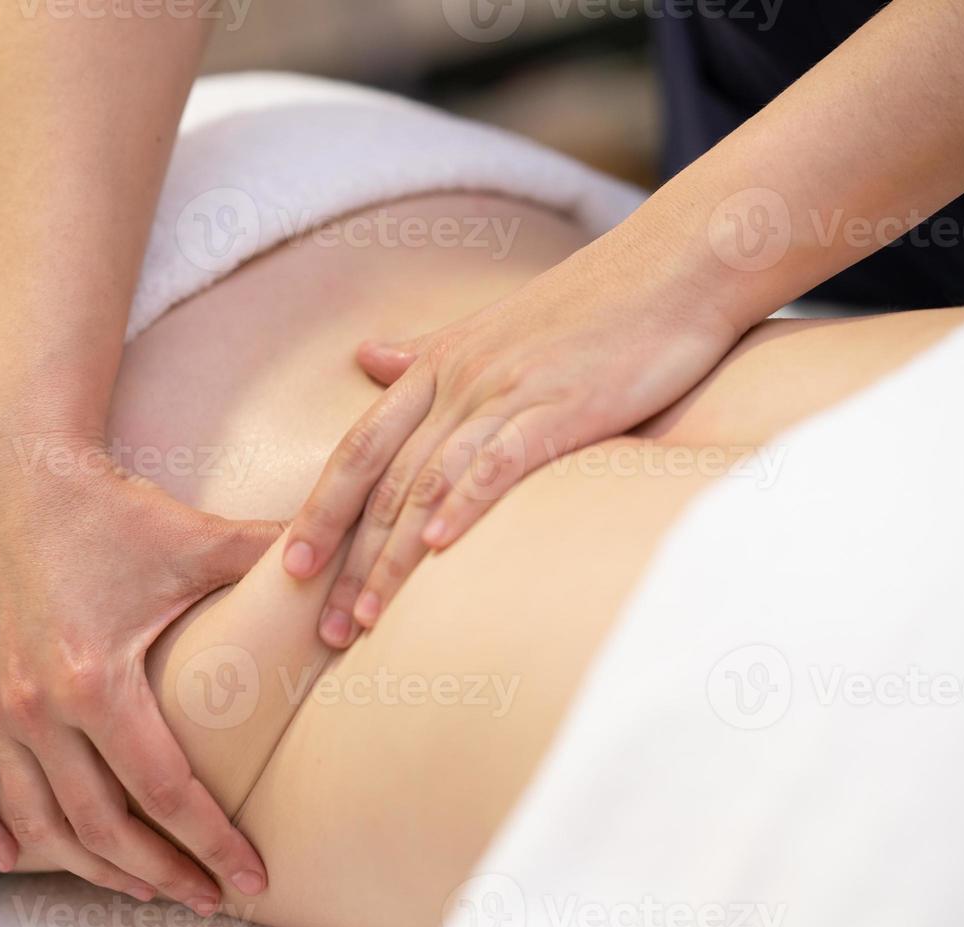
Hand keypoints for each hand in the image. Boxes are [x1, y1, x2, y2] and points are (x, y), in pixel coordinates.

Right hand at [0, 437, 278, 914]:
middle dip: (160, 872)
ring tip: (140, 887)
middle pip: (101, 825)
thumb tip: (346, 562)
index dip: (211, 842)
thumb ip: (273, 559)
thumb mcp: (197, 540)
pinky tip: (15, 858)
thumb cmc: (110, 507)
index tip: (250, 877)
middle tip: (207, 897)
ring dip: (88, 864)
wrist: (14, 469)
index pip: (163, 791)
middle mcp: (36, 706)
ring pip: (39, 818)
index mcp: (96, 680)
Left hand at [282, 243, 739, 647]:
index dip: (320, 511)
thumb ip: (424, 351)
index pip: (358, 449)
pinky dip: (464, 505)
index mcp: (436, 366)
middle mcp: (458, 381)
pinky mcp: (561, 405)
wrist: (676, 262)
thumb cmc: (591, 305)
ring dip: (391, 557)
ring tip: (367, 618)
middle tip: (318, 627)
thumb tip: (365, 356)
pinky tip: (438, 550)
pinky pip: (499, 461)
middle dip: (344, 557)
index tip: (288, 570)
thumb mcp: (490, 326)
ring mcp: (507, 392)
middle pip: (381, 479)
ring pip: (427, 483)